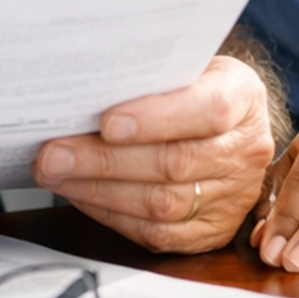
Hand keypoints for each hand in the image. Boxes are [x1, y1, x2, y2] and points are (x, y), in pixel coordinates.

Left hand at [32, 55, 273, 252]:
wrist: (230, 122)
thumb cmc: (196, 85)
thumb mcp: (188, 63)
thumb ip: (153, 75)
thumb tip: (86, 85)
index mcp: (244, 98)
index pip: (208, 110)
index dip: (157, 118)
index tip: (107, 122)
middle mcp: (245, 151)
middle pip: (174, 163)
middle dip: (104, 160)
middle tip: (53, 154)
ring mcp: (232, 197)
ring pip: (162, 204)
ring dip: (99, 191)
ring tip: (55, 174)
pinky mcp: (211, 231)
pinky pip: (158, 234)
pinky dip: (111, 215)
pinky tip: (80, 195)